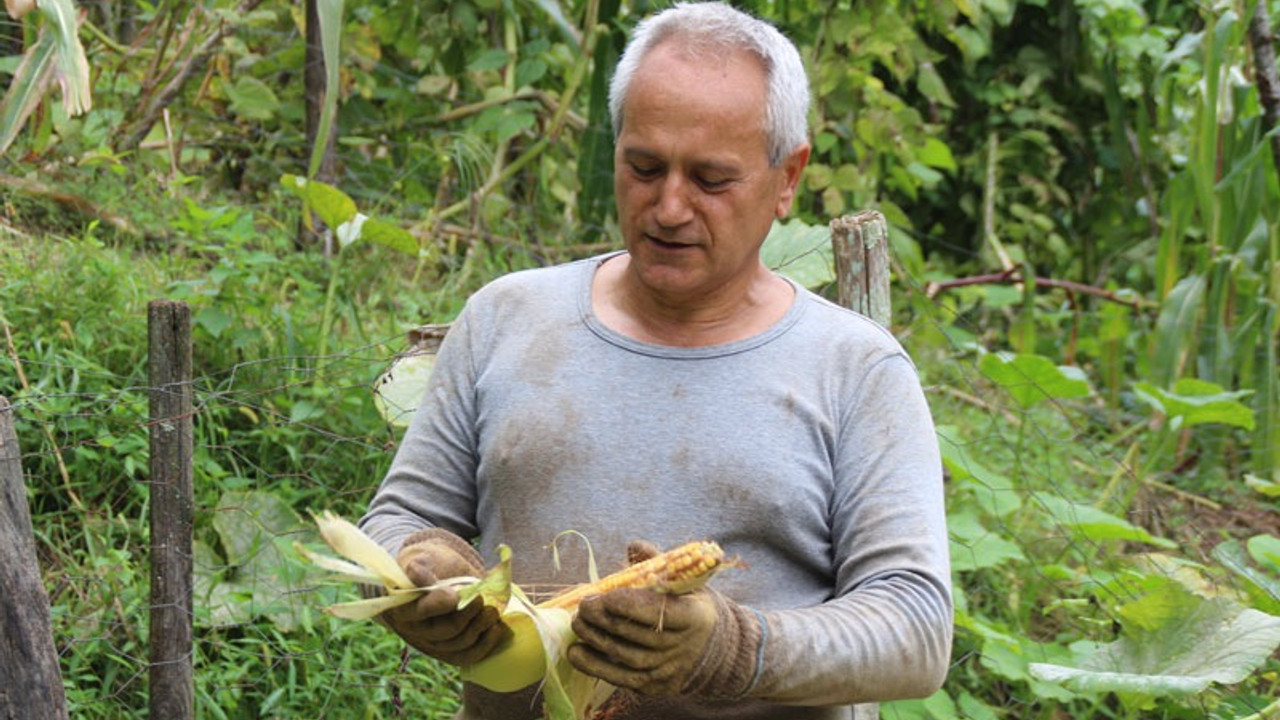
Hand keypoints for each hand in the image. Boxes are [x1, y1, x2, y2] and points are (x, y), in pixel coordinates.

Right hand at [380, 529, 508, 665]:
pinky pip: (466, 657)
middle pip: (443, 632)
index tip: (455, 593)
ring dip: (479, 628)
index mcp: (403, 607)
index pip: (420, 611)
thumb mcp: (422, 559)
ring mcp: (432, 644)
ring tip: (493, 611)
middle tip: (482, 599)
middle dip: (467, 615)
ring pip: (457, 645)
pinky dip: (484, 645)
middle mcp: (415, 631)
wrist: (438, 576)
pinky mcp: (448, 652)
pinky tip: (496, 628)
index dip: (439, 604)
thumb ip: (420, 567)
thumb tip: (419, 575)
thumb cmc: (429, 566)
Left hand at [566, 541, 761, 697]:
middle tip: (583, 606)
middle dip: (602, 618)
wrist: (715, 650)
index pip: (656, 611)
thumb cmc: (692, 606)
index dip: (626, 603)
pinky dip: (594, 666)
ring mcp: (668, 670)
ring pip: (624, 656)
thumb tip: (634, 546)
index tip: (602, 594)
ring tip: (577, 623)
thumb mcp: (686, 583)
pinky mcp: (654, 686)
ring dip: (595, 638)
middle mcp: (682, 647)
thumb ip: (659, 564)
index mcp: (693, 616)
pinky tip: (575, 652)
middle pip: (635, 634)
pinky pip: (619, 678)